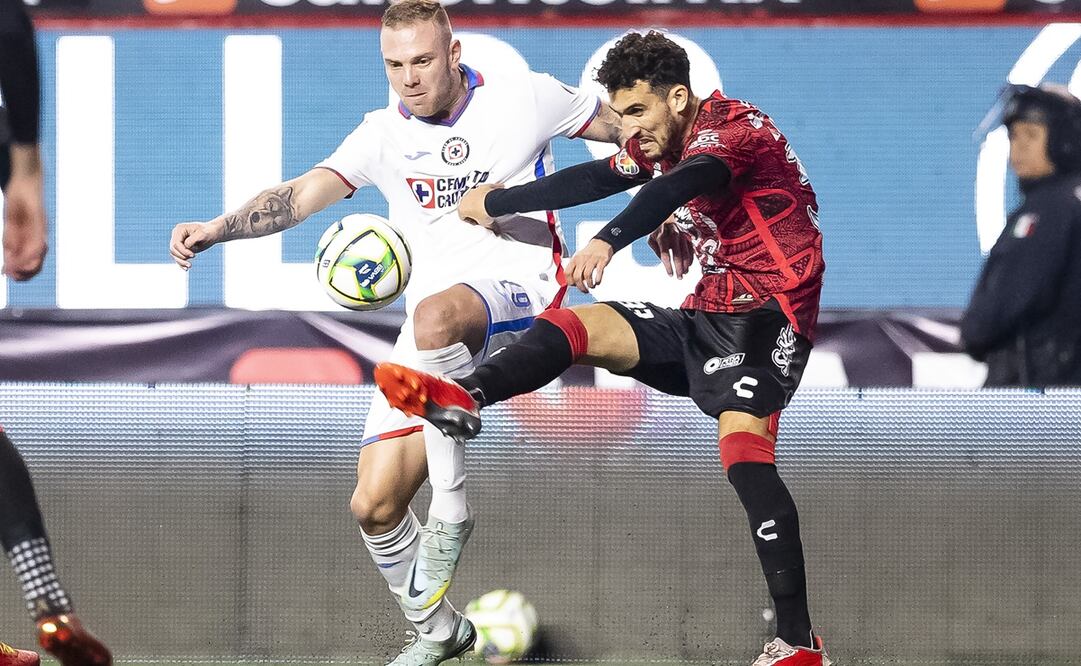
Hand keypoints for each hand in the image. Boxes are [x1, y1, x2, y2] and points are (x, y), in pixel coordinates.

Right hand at [2, 166, 47, 280]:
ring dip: (26, 266)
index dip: (22, 272)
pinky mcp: (39, 223)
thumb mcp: (12, 226)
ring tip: (15, 271)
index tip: (8, 275)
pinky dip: (29, 253)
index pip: (31, 262)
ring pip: (37, 255)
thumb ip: (11, 242)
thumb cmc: (18, 204)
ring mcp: (40, 231)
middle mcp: (39, 238)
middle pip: (37, 263)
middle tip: (13, 276)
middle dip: (25, 273)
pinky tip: (21, 258)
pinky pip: (37, 241)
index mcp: (33, 240)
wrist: (25, 183)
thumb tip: (9, 261)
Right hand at [169, 221, 220, 269]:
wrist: (213, 233)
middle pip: (173, 249)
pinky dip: (181, 263)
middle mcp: (176, 235)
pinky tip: (186, 269)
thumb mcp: (203, 234)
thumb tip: (186, 246)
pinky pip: (178, 257)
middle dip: (181, 257)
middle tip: (190, 263)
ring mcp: (178, 242)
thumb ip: (193, 239)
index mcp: (179, 229)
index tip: (194, 255)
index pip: (176, 243)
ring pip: (174, 254)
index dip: (183, 251)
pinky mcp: (182, 248)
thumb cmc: (209, 232)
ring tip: (189, 266)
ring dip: (180, 262)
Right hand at [458, 183, 502, 227]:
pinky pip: (484, 190)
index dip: (470, 221)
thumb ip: (484, 225)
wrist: (492, 203)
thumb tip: (490, 227)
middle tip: (481, 215)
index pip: (462, 217)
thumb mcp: (484, 223)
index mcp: (461, 208)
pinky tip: (493, 198)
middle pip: (468, 205)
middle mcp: (465, 198)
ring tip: (487, 207)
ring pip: (475, 197)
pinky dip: (487, 193)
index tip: (476, 222)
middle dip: (474, 210)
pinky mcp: (482, 186)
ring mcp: (473, 191)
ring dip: (479, 201)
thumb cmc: (484, 212)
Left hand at [566, 238, 613, 292]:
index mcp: (575, 259)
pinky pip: (599, 272)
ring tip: (592, 286)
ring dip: (589, 284)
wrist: (601, 243)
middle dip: (581, 287)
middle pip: (577, 276)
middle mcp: (582, 259)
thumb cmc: (589, 253)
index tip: (574, 285)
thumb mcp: (578, 258)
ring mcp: (592, 259)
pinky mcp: (602, 260)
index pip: (567, 272)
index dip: (570, 281)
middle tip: (584, 290)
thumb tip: (572, 282)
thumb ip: (575, 269)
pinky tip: (598, 282)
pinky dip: (598, 279)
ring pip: (587, 275)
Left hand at [647, 216, 694, 278]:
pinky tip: (688, 266)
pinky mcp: (687, 235)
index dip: (668, 266)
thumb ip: (656, 251)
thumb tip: (664, 262)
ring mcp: (682, 234)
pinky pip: (691, 248)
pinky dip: (690, 258)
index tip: (670, 274)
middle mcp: (673, 235)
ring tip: (684, 273)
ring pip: (686, 252)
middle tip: (679, 277)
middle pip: (678, 255)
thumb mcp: (651, 240)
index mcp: (662, 236)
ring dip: (686, 265)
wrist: (665, 218)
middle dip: (679, 268)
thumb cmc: (656, 231)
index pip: (665, 255)